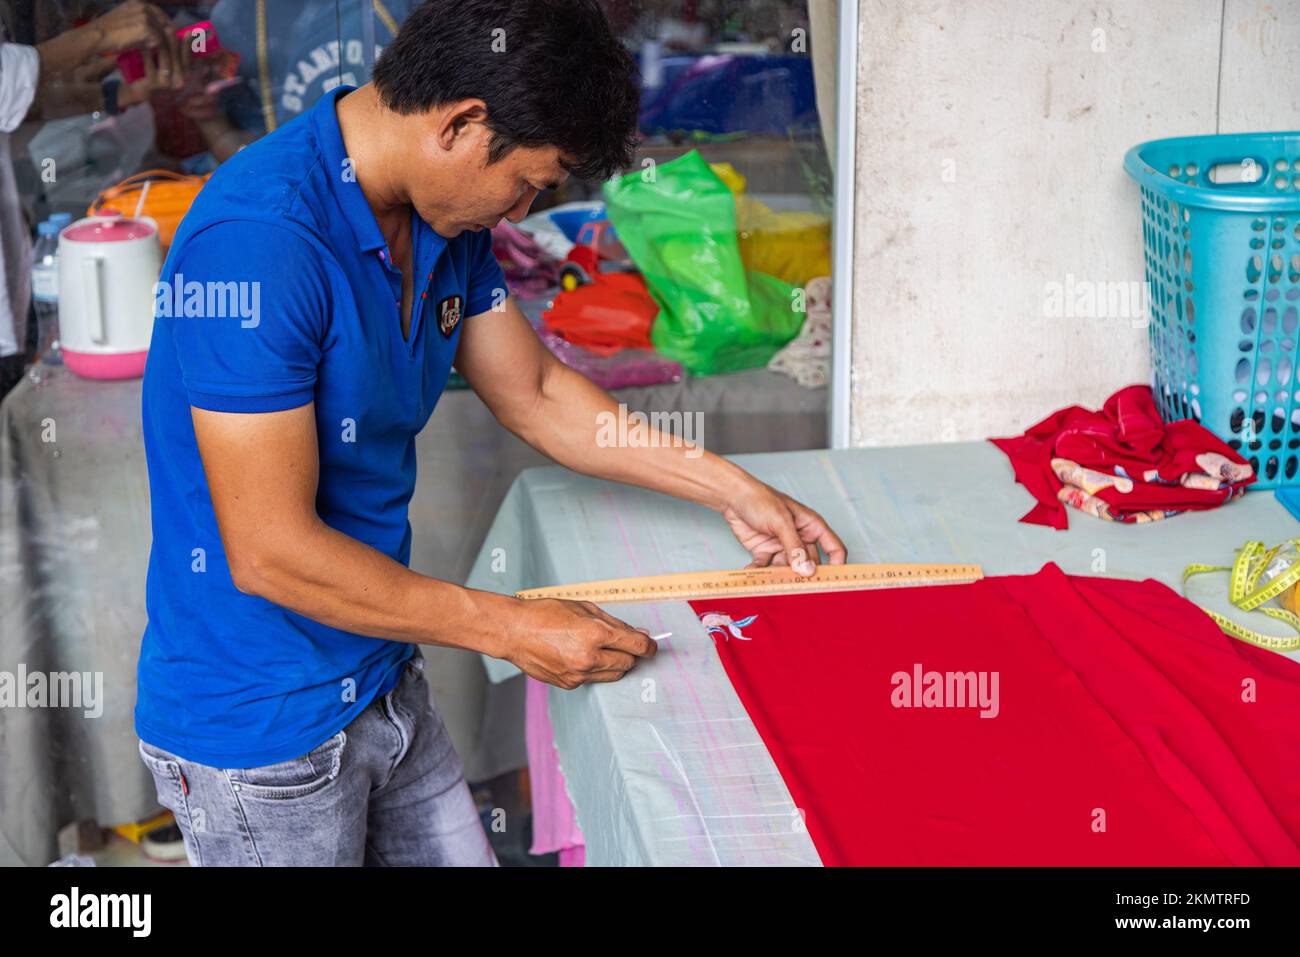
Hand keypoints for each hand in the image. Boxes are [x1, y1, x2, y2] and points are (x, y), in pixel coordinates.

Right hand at [90, 1, 183, 88]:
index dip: (169, 31)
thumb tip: (156, 36)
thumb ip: (140, 25)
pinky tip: (165, 69)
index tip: (173, 46)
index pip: (162, 17)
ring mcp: (146, 17)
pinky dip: (165, 59)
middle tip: (179, 60)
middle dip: (175, 44)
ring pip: (167, 38)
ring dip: (171, 54)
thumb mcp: (125, 23)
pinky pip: (162, 47)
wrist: (94, 37)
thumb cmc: (106, 33)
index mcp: (139, 3)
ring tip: (173, 68)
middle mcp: (144, 7)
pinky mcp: (147, 29)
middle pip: (168, 26)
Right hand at [502, 598, 656, 689]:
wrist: (514, 632)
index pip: (637, 646)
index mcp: (595, 634)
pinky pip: (594, 680)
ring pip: (614, 675)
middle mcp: (589, 658)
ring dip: (616, 663)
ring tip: (601, 649)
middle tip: (623, 643)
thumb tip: (637, 634)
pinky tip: (582, 656)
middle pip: (628, 663)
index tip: (651, 646)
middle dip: (630, 653)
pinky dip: (596, 670)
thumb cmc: (545, 614)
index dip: (649, 646)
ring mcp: (579, 674)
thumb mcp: (584, 608)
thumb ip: (614, 623)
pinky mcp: (569, 684)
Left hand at [722, 480, 846, 575]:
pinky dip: (759, 572)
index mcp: (812, 527)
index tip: (832, 581)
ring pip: (787, 569)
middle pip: (809, 563)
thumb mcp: (781, 522)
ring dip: (778, 576)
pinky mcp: (765, 552)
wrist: (732, 497)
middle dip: (804, 576)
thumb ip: (794, 546)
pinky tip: (752, 572)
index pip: (834, 548)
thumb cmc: (760, 499)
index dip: (837, 565)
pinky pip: (766, 568)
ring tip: (770, 582)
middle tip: (799, 588)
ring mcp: (782, 547)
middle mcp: (800, 538)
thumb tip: (807, 570)